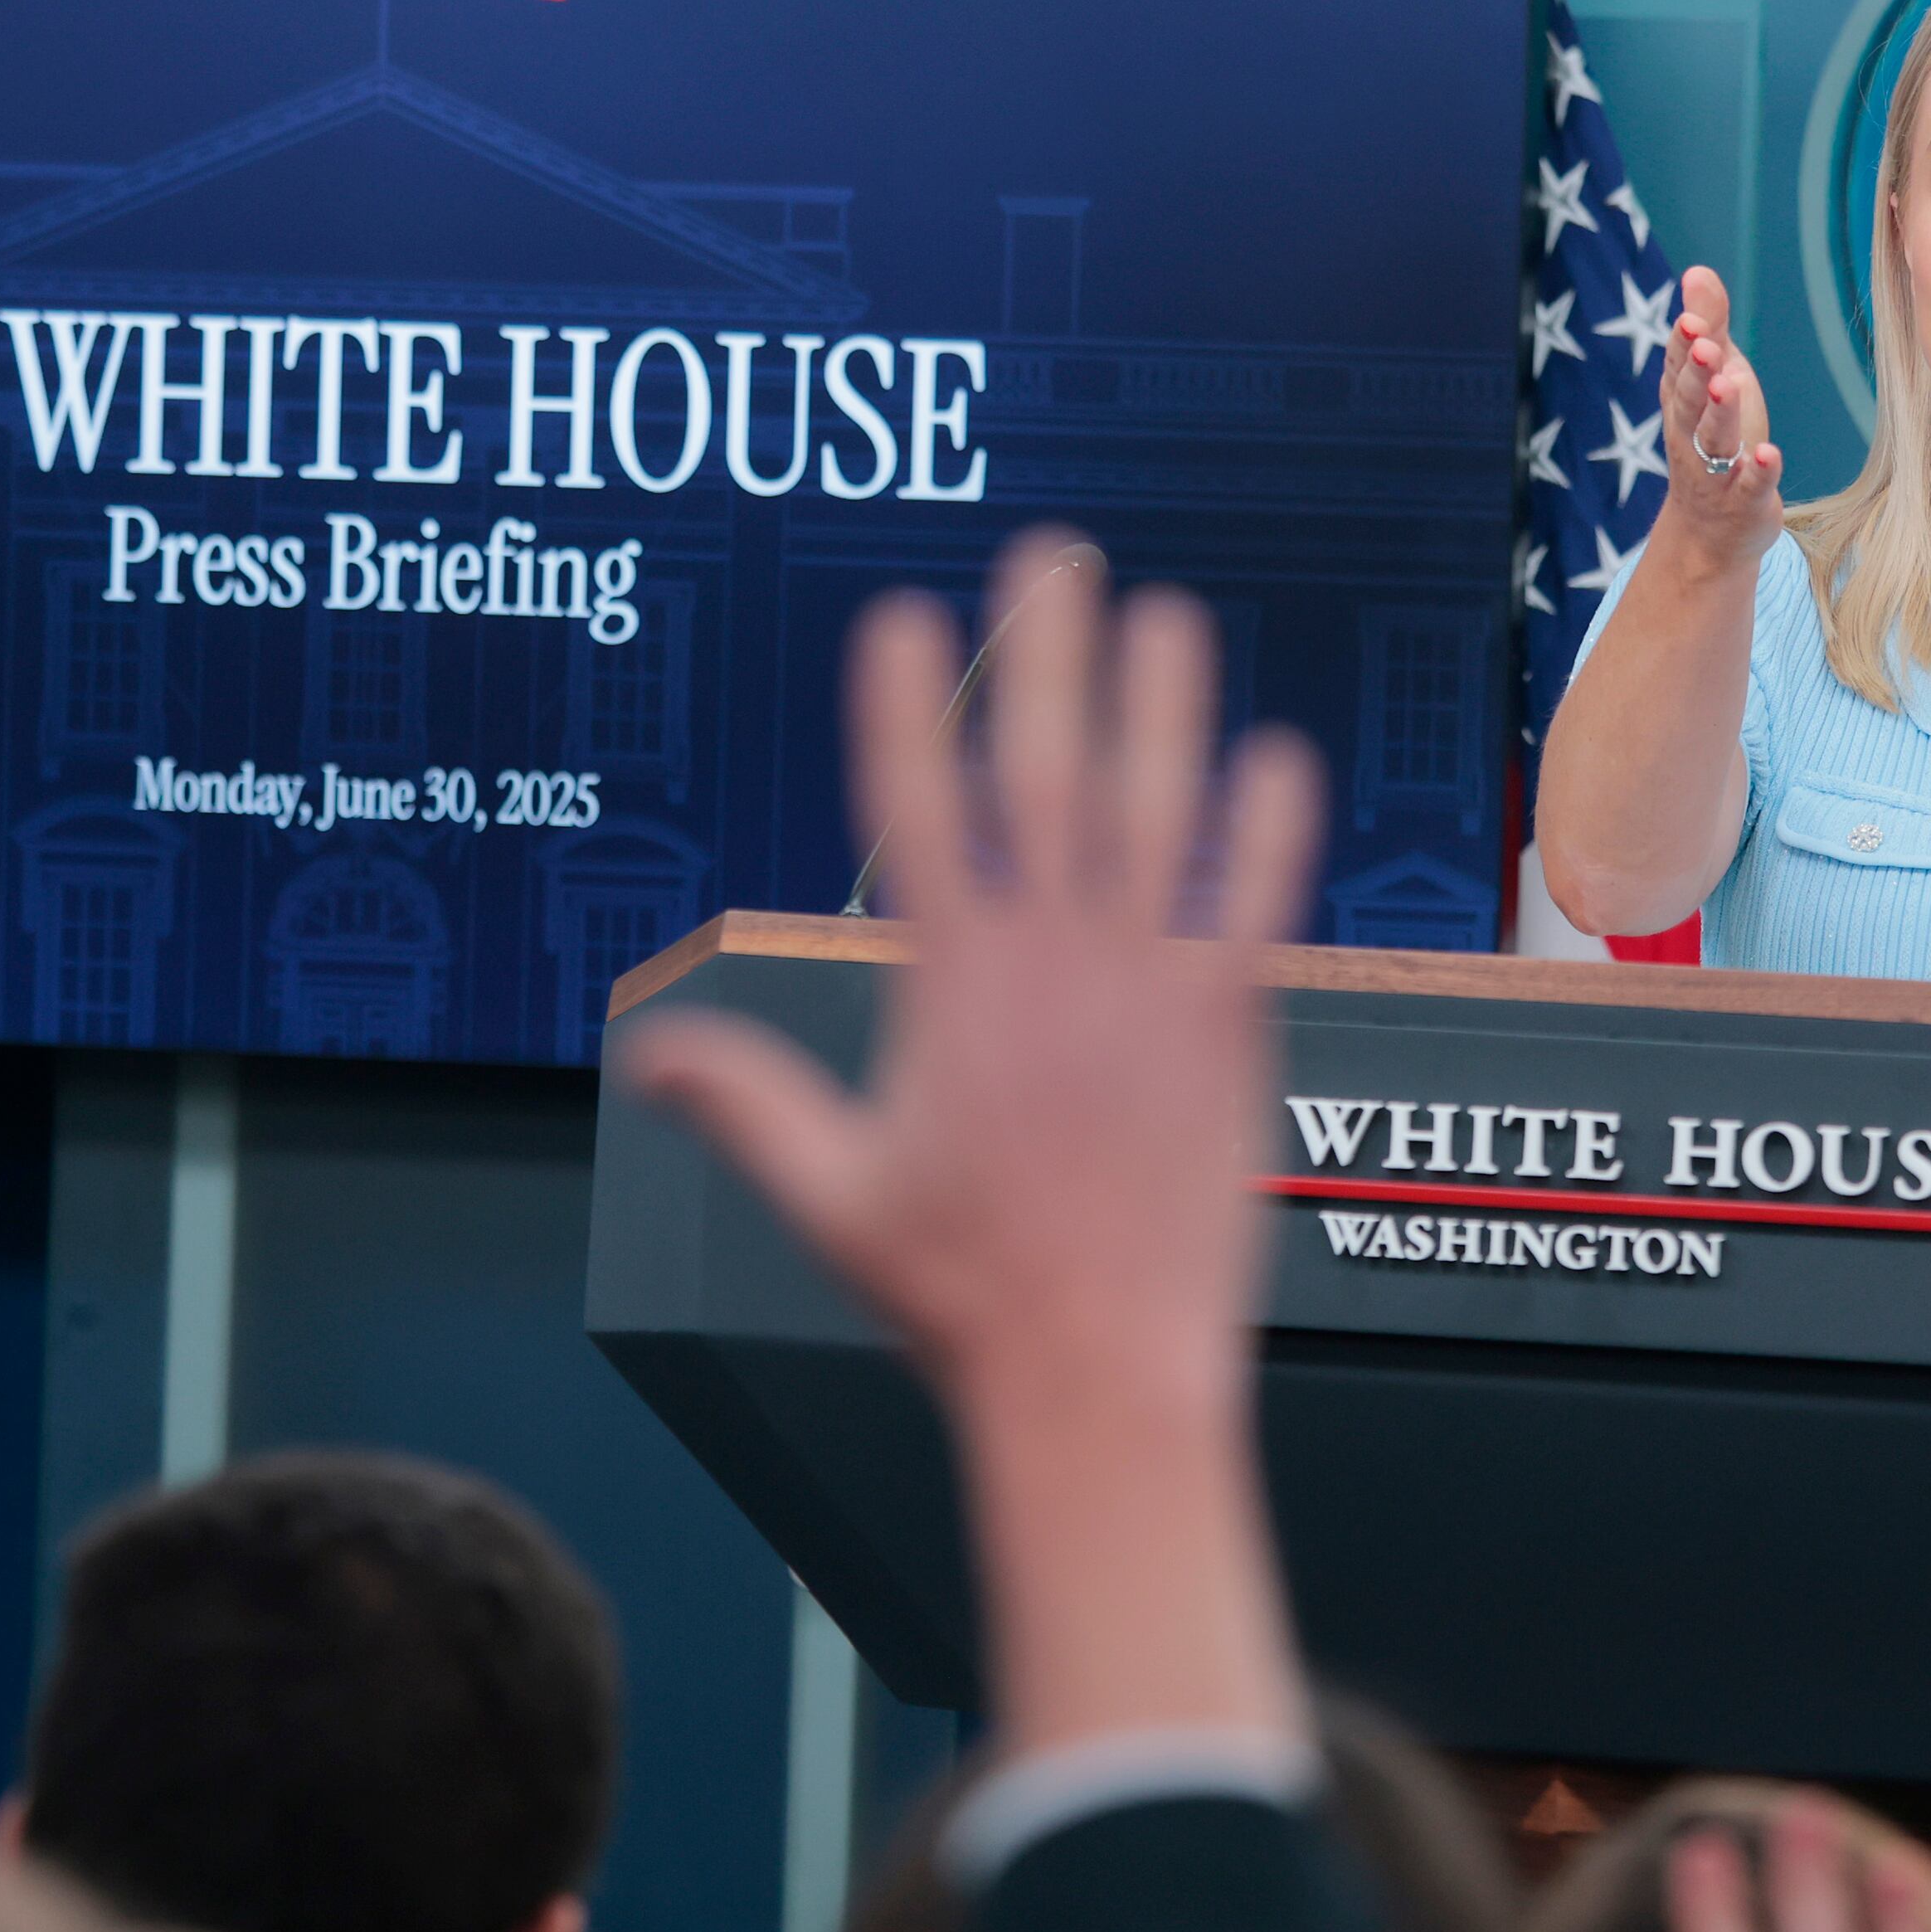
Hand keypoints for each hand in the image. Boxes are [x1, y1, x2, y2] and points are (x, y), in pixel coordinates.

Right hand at [616, 531, 1326, 1753]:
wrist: (1096, 1370)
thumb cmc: (963, 1294)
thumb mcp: (831, 1194)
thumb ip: (745, 1104)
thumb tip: (649, 1052)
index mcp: (951, 989)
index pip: (918, 815)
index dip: (906, 709)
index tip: (902, 619)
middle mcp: (1051, 967)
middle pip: (1044, 777)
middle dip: (1041, 658)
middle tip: (1049, 561)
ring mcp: (1147, 991)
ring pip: (1159, 814)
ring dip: (1163, 706)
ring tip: (1166, 613)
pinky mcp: (1228, 1032)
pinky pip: (1254, 905)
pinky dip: (1269, 828)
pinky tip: (1281, 754)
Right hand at [1653, 268, 1785, 572]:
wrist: (1710, 531)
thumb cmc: (1715, 439)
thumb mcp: (1717, 378)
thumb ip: (1710, 327)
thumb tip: (1697, 270)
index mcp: (1683, 400)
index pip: (1678, 367)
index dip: (1684, 345)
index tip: (1692, 320)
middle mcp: (1691, 434)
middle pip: (1689, 400)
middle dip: (1697, 373)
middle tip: (1706, 345)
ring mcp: (1716, 471)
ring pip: (1713, 440)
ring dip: (1720, 413)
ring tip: (1731, 386)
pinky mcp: (1744, 502)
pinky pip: (1749, 486)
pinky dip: (1758, 472)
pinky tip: (1769, 454)